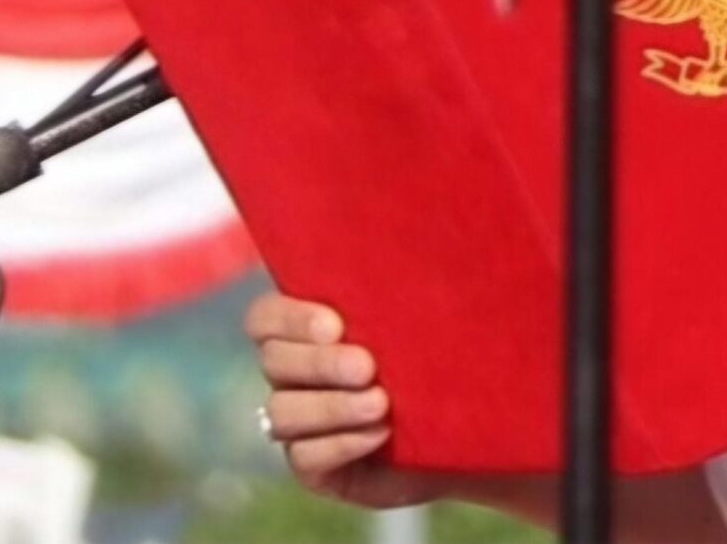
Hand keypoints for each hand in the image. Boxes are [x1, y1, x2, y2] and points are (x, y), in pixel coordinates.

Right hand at [244, 293, 445, 509]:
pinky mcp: (312, 468)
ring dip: (332, 407)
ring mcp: (297, 425)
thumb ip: (394, 300)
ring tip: (380, 404)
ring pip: (282, 412)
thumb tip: (406, 258)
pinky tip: (378, 434)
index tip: (336, 326)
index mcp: (303, 331)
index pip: (263, 318)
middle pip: (273, 362)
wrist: (463, 432)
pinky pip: (305, 457)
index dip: (289, 319)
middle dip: (321, 364)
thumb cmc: (438, 364)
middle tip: (367, 367)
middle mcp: (291, 376)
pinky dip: (342, 443)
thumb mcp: (417, 326)